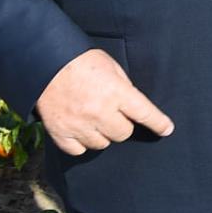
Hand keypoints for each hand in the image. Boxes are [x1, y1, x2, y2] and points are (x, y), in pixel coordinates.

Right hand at [35, 48, 173, 155]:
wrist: (44, 65)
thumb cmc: (80, 62)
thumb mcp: (111, 66)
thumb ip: (124, 86)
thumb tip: (133, 105)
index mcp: (116, 92)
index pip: (144, 113)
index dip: (158, 123)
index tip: (167, 130)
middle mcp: (99, 111)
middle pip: (123, 133)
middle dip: (122, 124)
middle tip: (113, 113)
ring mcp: (78, 124)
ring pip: (102, 144)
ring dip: (102, 134)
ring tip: (94, 118)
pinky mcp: (60, 133)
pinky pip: (79, 150)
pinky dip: (82, 143)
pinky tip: (80, 129)